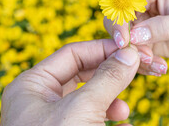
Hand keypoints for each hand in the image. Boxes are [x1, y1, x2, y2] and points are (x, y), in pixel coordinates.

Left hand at [1, 39, 138, 125]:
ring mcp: (51, 118)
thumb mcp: (82, 109)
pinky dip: (107, 117)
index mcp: (32, 84)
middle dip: (110, 74)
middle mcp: (39, 98)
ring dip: (110, 99)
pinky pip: (89, 117)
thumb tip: (130, 54)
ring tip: (124, 110)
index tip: (130, 51)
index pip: (72, 54)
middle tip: (137, 71)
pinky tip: (123, 125)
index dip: (102, 50)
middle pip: (82, 73)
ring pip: (87, 96)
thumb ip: (107, 79)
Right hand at [104, 0, 168, 60]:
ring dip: (135, 55)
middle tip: (146, 57)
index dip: (119, 19)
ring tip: (158, 64)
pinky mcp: (138, 37)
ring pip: (119, 38)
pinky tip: (159, 67)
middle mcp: (137, 0)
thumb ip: (160, 28)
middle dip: (126, 42)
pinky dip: (140, 62)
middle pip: (114, 19)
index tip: (124, 41)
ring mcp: (136, 19)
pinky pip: (130, 51)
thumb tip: (133, 37)